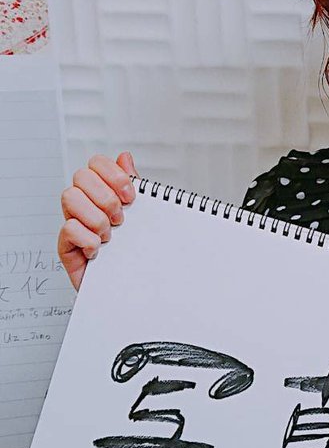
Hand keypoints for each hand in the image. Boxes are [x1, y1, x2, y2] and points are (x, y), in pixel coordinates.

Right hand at [58, 152, 138, 291]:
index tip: (131, 196)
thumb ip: (132, 185)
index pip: (96, 164)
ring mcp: (74, 225)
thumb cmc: (136, 252)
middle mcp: (85, 206)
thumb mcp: (142, 215)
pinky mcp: (66, 248)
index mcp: (103, 194)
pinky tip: (99, 249)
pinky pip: (68, 229)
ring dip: (97, 218)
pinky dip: (88, 239)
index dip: (113, 174)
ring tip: (110, 236)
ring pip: (70, 197)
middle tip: (120, 219)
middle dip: (106, 197)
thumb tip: (125, 157)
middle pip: (81, 176)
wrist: (135, 290)